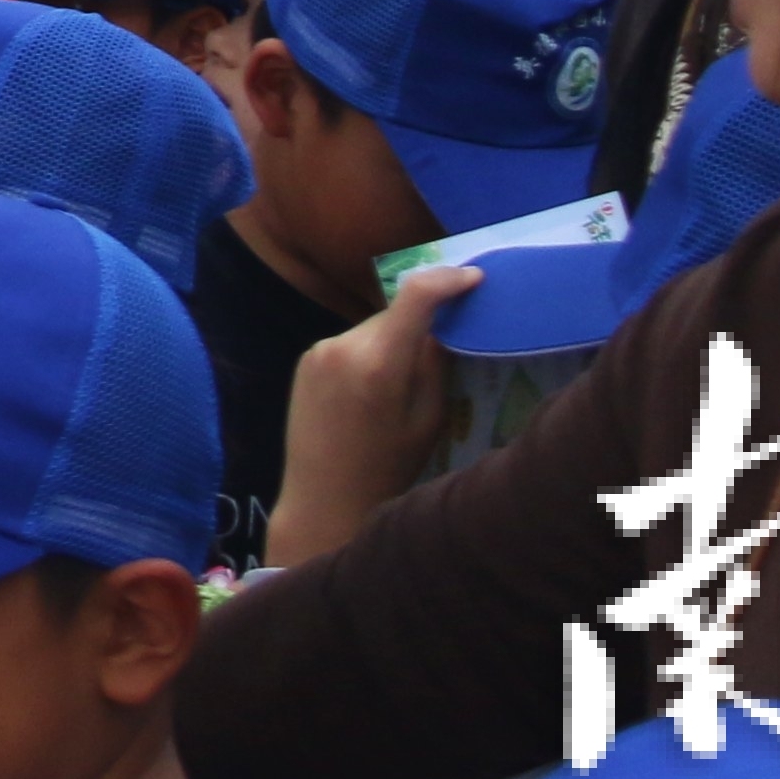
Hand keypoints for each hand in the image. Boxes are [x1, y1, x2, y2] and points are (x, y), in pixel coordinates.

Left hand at [262, 258, 476, 565]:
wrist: (323, 500)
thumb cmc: (387, 468)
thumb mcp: (429, 419)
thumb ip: (436, 364)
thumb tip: (444, 321)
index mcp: (380, 362)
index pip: (417, 295)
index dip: (449, 280)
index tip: (474, 278)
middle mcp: (344, 345)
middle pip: (395, 313)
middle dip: (421, 322)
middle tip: (448, 340)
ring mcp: (318, 350)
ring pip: (372, 328)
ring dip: (392, 341)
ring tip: (401, 384)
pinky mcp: (305, 360)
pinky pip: (350, 343)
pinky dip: (368, 354)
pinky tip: (371, 392)